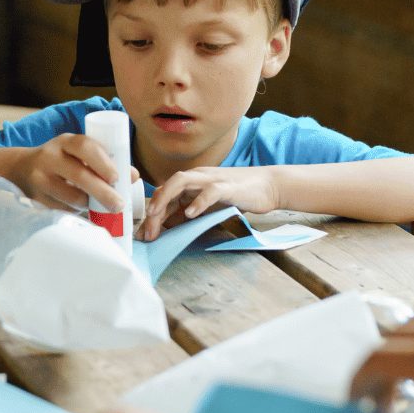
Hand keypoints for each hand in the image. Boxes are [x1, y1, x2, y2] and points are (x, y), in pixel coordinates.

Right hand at [10, 134, 134, 213]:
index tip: (117, 178)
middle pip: (79, 175)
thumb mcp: (80, 154)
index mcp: (66, 141)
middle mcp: (50, 156)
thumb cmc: (64, 161)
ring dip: (91, 205)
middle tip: (119, 205)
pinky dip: (77, 211)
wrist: (22, 170)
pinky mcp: (36, 197)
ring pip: (71, 196)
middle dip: (103, 192)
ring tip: (104, 208)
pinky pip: (62, 208)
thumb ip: (106, 162)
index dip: (102, 162)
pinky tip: (84, 210)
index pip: (85, 146)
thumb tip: (133, 176)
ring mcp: (40, 178)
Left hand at [140, 166, 279, 240]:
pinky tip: (190, 214)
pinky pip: (210, 191)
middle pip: (167, 188)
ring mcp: (212, 179)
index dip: (151, 215)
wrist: (270, 186)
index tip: (144, 235)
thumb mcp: (209, 206)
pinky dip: (198, 202)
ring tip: (156, 215)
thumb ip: (190, 212)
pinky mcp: (228, 186)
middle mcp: (198, 177)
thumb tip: (168, 226)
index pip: (165, 196)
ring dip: (165, 198)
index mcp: (192, 183)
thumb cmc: (240, 195)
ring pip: (181, 181)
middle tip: (146, 233)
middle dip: (153, 210)